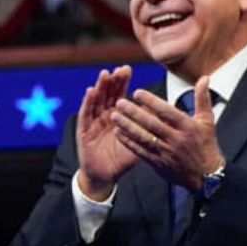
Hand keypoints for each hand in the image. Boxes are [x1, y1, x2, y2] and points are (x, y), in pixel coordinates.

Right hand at [75, 66, 135, 199]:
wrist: (106, 176)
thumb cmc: (122, 159)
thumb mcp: (138, 141)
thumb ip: (147, 127)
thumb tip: (162, 112)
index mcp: (117, 116)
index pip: (119, 94)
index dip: (122, 82)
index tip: (127, 69)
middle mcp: (103, 116)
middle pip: (107, 94)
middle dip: (112, 81)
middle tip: (119, 69)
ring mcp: (93, 122)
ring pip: (96, 100)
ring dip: (100, 87)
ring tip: (105, 74)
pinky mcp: (84, 131)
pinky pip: (85, 114)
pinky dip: (88, 102)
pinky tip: (91, 91)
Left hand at [111, 76, 223, 188]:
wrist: (205, 176)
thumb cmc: (205, 144)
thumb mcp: (207, 121)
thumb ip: (203, 98)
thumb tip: (204, 78)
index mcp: (187, 126)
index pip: (166, 111)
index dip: (151, 102)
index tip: (137, 92)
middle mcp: (176, 139)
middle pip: (152, 124)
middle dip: (133, 113)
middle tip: (119, 102)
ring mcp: (166, 152)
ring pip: (143, 138)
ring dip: (127, 126)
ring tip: (114, 116)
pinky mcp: (158, 163)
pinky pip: (140, 151)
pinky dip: (128, 142)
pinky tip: (118, 133)